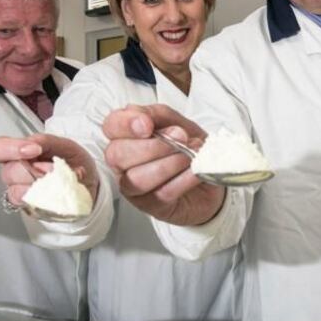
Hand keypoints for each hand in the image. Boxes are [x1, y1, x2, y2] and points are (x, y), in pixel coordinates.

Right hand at [0, 134, 98, 205]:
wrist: (88, 180)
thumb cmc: (70, 159)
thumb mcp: (62, 144)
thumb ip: (45, 142)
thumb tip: (33, 145)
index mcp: (17, 153)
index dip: (9, 149)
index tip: (33, 150)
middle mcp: (14, 174)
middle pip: (8, 172)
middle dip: (34, 170)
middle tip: (53, 169)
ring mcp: (21, 193)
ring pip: (17, 191)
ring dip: (41, 185)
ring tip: (58, 180)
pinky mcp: (31, 209)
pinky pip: (31, 207)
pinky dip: (47, 198)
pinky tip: (58, 192)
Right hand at [103, 104, 224, 225]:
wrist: (209, 172)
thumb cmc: (187, 146)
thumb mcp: (177, 121)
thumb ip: (159, 115)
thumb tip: (146, 119)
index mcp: (126, 135)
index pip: (111, 126)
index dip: (126, 124)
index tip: (148, 125)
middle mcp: (123, 162)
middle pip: (117, 154)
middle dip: (152, 146)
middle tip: (179, 139)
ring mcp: (133, 186)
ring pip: (137, 177)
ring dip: (168, 164)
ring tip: (189, 157)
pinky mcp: (151, 205)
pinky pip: (161, 193)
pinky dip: (182, 180)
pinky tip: (194, 172)